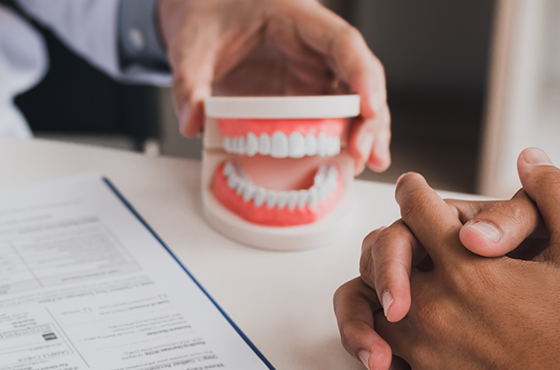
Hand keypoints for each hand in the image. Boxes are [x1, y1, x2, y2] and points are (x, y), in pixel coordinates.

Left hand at [159, 0, 390, 172]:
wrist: (202, 21)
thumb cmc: (205, 23)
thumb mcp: (190, 49)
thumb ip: (189, 83)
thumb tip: (192, 123)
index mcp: (296, 16)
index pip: (342, 42)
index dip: (361, 75)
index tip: (369, 109)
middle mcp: (314, 42)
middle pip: (359, 73)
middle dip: (370, 114)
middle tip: (364, 152)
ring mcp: (313, 67)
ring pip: (355, 95)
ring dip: (366, 128)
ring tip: (366, 162)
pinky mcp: (306, 89)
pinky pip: (334, 110)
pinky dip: (345, 133)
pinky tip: (350, 159)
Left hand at [373, 150, 559, 369]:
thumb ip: (556, 194)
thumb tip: (529, 159)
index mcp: (466, 267)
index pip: (418, 212)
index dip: (414, 192)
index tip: (411, 188)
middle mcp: (434, 307)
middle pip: (381, 259)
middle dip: (389, 245)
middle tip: (402, 243)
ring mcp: (425, 351)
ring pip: (375, 311)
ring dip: (383, 297)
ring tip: (397, 293)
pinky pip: (392, 360)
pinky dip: (395, 349)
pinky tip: (410, 345)